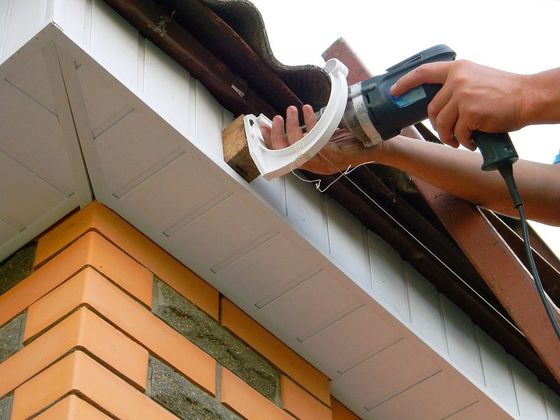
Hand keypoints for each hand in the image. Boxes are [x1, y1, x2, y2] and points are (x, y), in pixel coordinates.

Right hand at [260, 104, 374, 174]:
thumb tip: (288, 122)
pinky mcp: (334, 156)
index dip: (272, 143)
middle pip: (288, 155)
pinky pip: (316, 139)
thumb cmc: (351, 139)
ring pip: (299, 147)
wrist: (377, 144)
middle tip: (276, 118)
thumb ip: (308, 135)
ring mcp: (325, 163)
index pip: (284, 158)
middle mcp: (316, 166)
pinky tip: (309, 111)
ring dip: (292, 127)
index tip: (262, 128)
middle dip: (278, 136)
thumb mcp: (325, 137)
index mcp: (312, 164)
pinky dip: (310, 123)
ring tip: (292, 110)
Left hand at [391, 60, 526, 149]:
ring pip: (442, 124)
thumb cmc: (504, 92)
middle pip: (432, 110)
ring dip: (450, 137)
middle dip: (438, 126)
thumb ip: (457, 86)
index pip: (424, 72)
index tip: (394, 92)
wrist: (528, 97)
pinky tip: (473, 142)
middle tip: (451, 134)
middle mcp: (458, 80)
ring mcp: (463, 96)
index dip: (406, 82)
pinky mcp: (470, 112)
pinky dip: (464, 141)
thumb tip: (437, 106)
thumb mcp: (477, 79)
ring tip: (461, 141)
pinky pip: (458, 133)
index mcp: (458, 69)